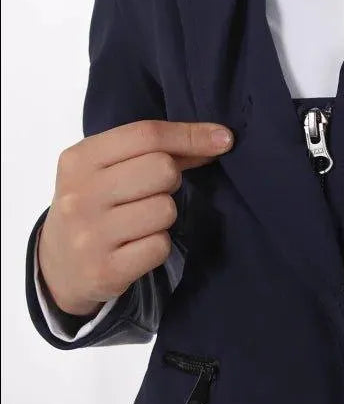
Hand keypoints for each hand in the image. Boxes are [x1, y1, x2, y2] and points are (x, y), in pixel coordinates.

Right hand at [38, 120, 233, 315]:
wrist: (60, 267)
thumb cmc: (96, 206)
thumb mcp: (109, 169)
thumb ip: (157, 150)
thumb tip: (219, 139)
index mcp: (79, 159)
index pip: (147, 134)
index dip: (191, 135)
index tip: (224, 140)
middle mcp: (80, 194)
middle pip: (162, 169)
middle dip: (171, 180)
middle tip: (153, 193)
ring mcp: (90, 234)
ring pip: (165, 210)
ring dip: (165, 217)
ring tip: (140, 223)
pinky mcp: (105, 270)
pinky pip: (161, 246)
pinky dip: (159, 245)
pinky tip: (138, 247)